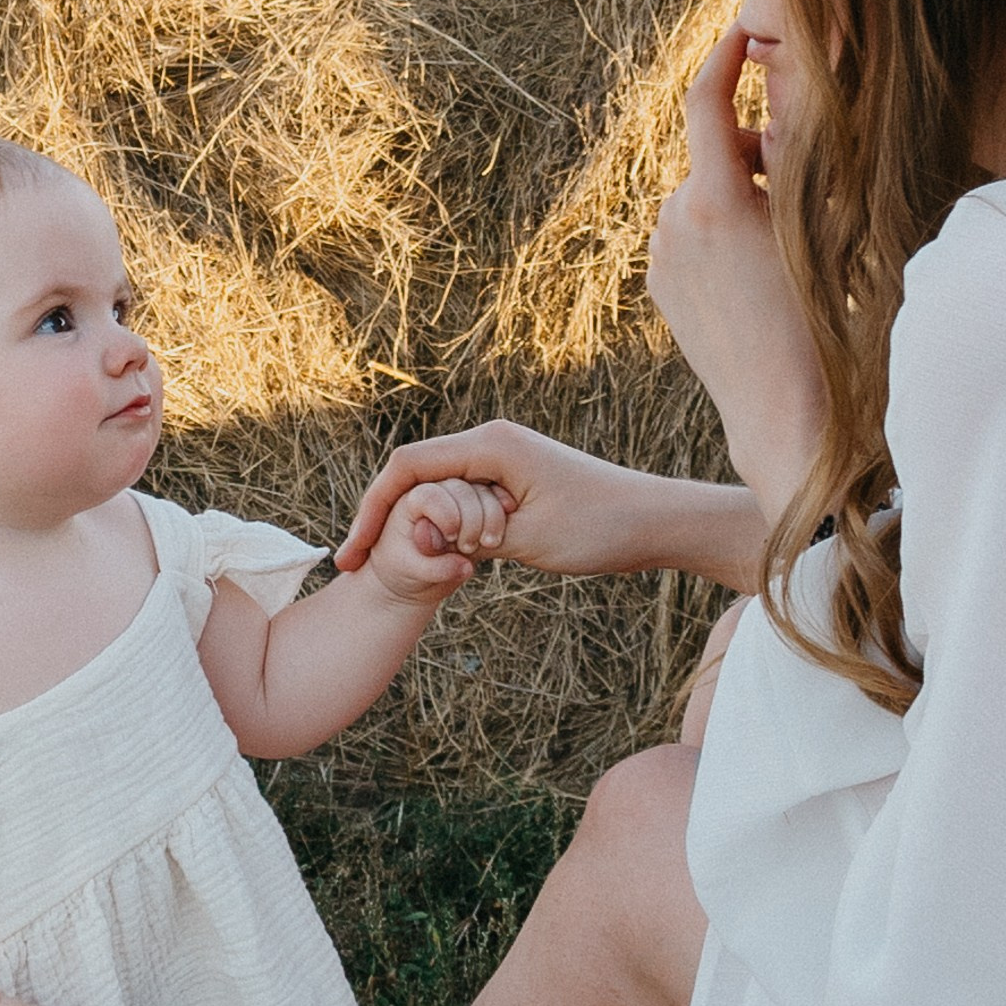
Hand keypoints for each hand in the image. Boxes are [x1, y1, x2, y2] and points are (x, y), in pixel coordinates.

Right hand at [338, 422, 651, 577]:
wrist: (652, 519)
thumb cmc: (598, 527)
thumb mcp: (525, 539)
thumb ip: (468, 534)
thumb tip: (427, 536)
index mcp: (489, 446)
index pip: (407, 468)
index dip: (372, 510)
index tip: (353, 555)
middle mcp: (490, 441)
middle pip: (414, 474)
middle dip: (382, 518)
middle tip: (353, 564)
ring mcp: (502, 457)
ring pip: (436, 486)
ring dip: (412, 523)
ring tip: (380, 563)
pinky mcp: (513, 477)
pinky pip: (461, 495)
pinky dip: (440, 523)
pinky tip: (424, 553)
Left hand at [645, 28, 826, 523]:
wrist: (784, 409)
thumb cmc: (822, 321)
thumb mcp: (823, 229)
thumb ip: (798, 166)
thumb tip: (784, 118)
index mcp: (717, 202)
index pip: (707, 103)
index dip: (721, 59)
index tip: (738, 33)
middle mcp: (676, 222)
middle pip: (711, 154)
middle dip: (750, 155)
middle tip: (796, 185)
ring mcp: (662, 256)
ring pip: (700, 197)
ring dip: (735, 200)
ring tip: (779, 248)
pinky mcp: (659, 285)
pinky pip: (688, 236)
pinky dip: (717, 236)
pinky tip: (753, 278)